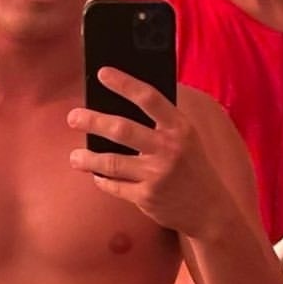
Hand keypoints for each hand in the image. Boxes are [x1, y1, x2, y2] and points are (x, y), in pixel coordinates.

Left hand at [67, 72, 231, 239]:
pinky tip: (96, 176)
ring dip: (88, 159)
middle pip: (122, 130)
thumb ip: (163, 120)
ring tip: (74, 157)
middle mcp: (169, 149)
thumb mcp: (187, 137)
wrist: (210, 210)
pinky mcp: (147, 197)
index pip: (149, 98)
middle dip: (93, 121)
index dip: (124, 84)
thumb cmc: (193, 166)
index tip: (102, 73)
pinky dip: (102, 181)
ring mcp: (157, 175)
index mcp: (179, 128)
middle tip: (73, 117)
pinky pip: (115, 187)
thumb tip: (124, 100)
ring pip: (111, 163)